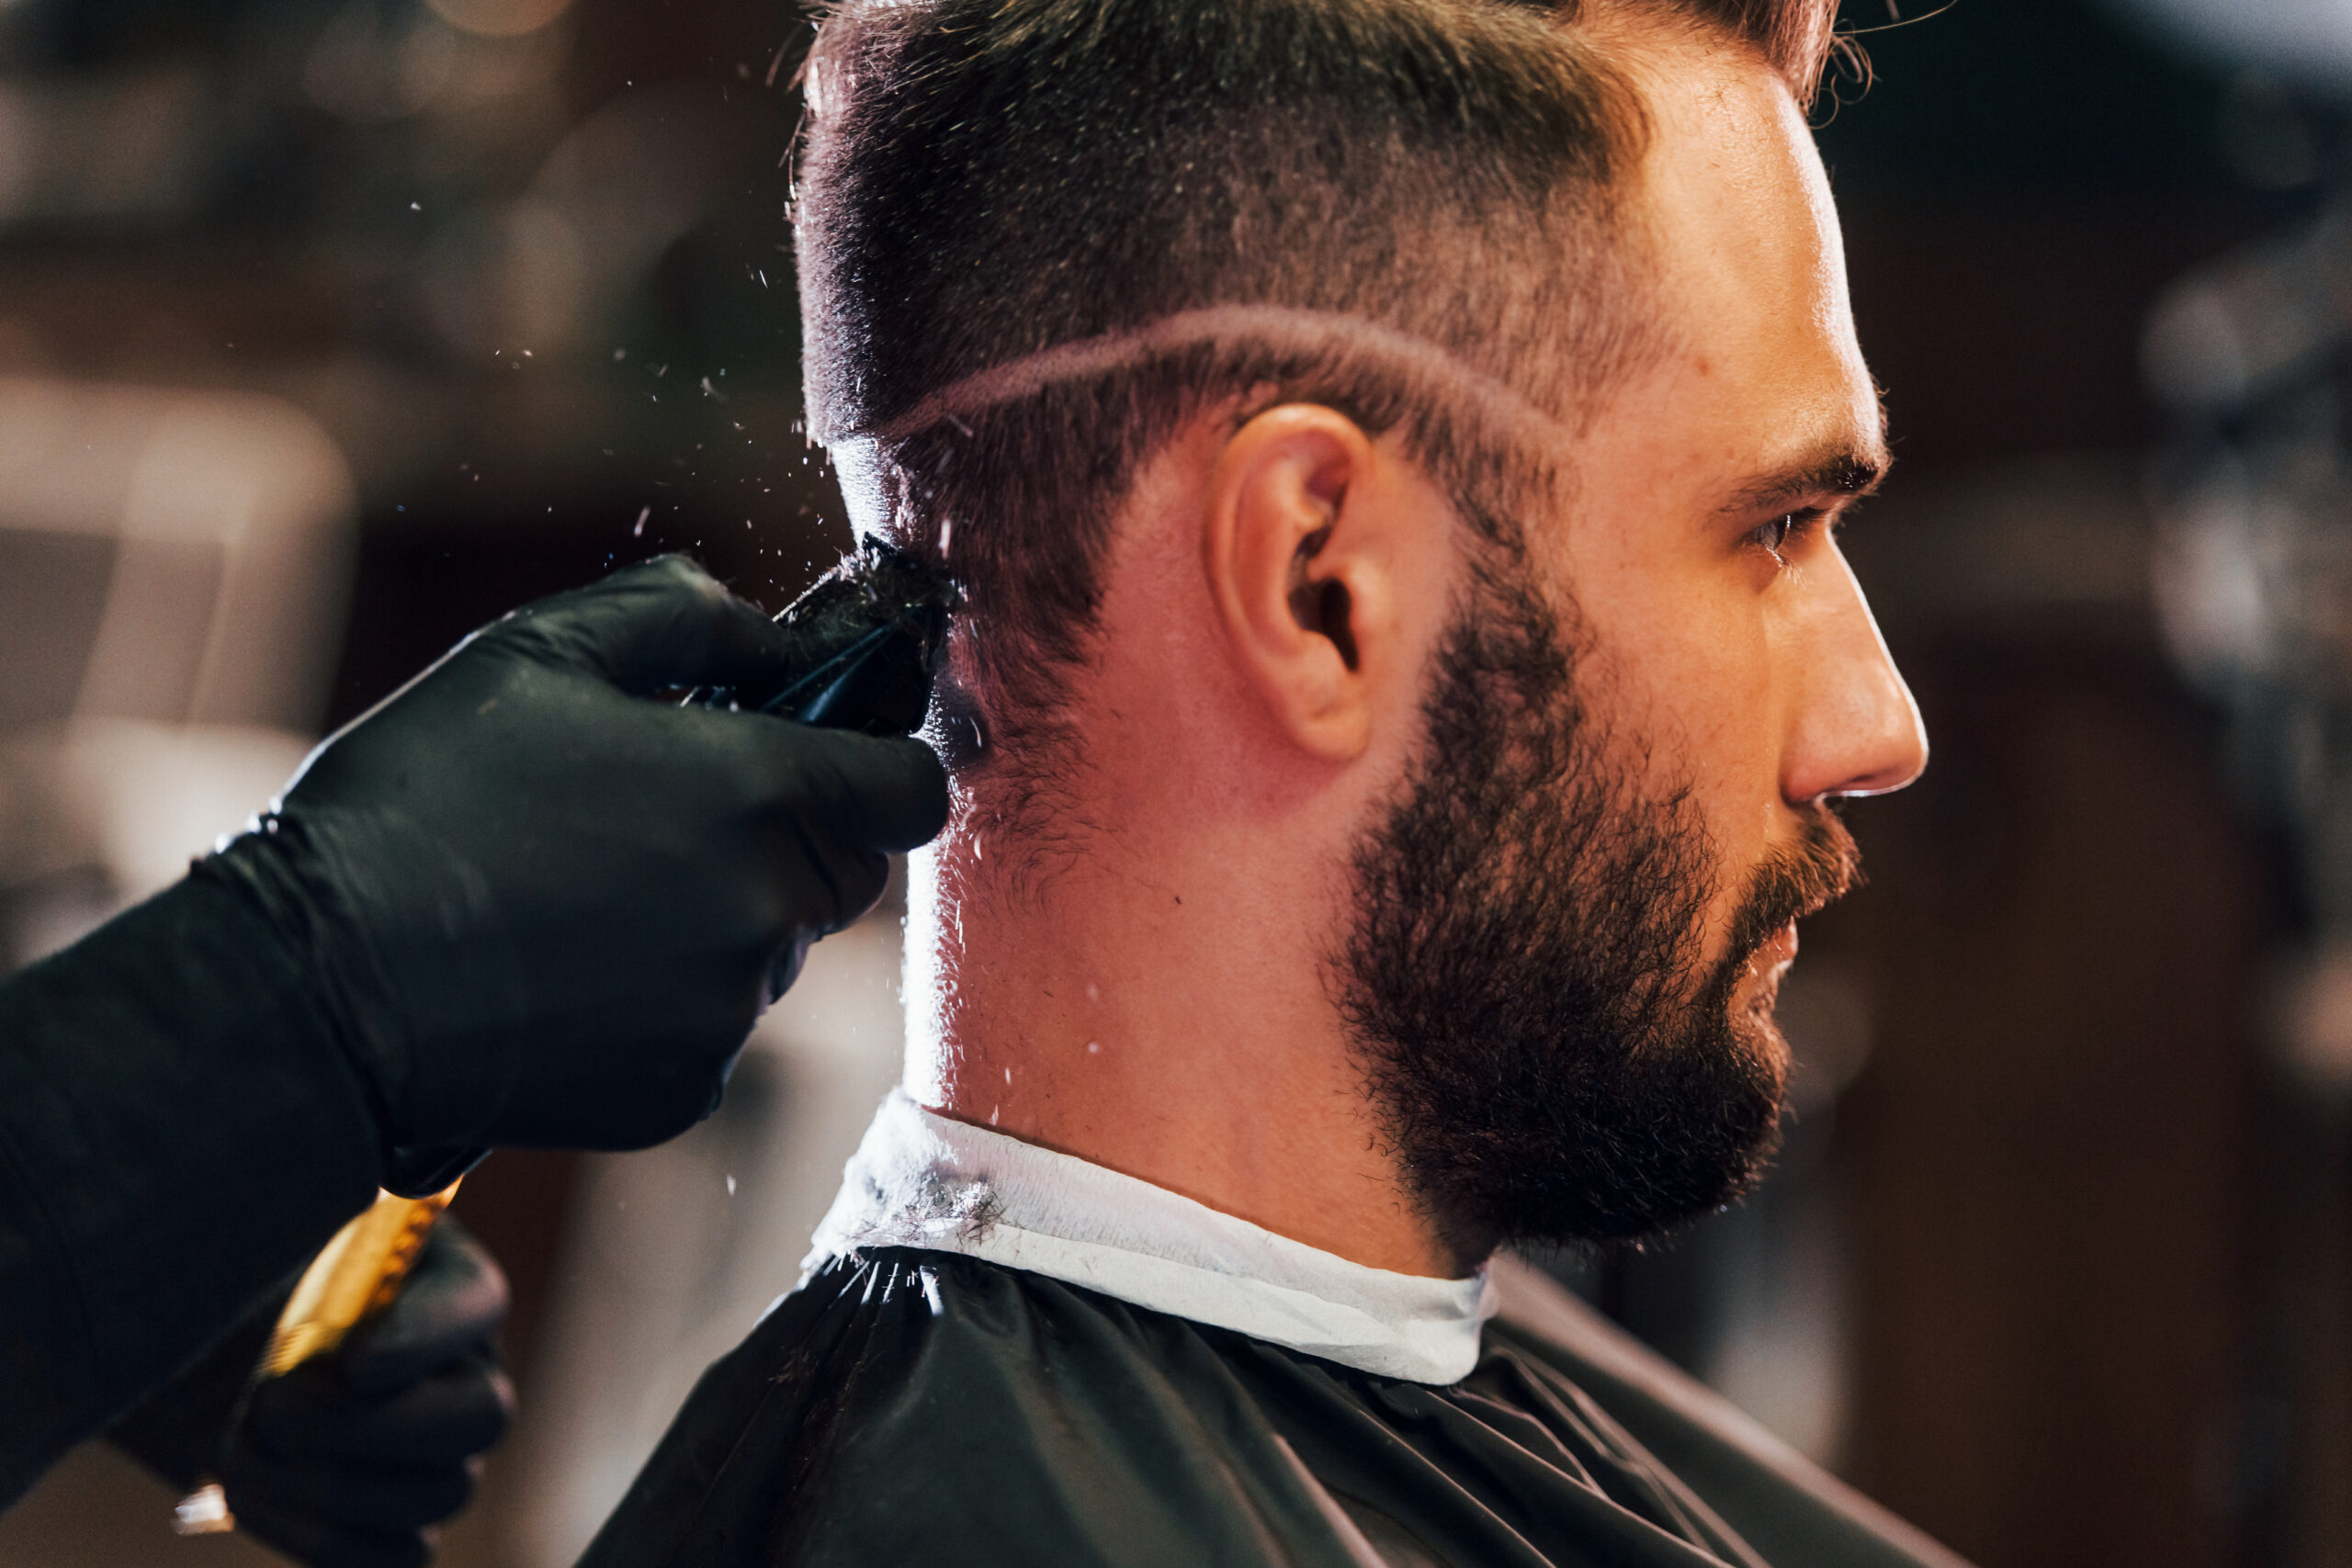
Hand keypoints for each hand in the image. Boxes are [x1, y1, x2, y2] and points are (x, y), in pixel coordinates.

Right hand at [198, 556, 948, 1183]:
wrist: (321, 985)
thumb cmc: (423, 799)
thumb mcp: (540, 652)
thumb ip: (684, 616)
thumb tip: (774, 634)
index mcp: (760, 792)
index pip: (913, 789)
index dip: (884, 763)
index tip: (837, 753)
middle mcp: (769, 910)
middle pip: (847, 869)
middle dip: (790, 833)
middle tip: (669, 811)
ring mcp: (730, 1012)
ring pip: (774, 950)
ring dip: (721, 917)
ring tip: (587, 892)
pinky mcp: (682, 1092)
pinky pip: (712, 1031)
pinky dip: (665, 999)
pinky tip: (566, 970)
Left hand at [221, 1217, 510, 1567]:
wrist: (188, 1357)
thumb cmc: (232, 1283)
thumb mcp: (262, 1241)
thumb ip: (294, 1236)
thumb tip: (317, 1290)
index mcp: (441, 1279)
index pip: (477, 1304)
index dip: (424, 1338)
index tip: (349, 1362)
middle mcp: (463, 1368)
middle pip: (482, 1418)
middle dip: (368, 1428)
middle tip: (276, 1408)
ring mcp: (440, 1454)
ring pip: (439, 1496)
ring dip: (325, 1485)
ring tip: (245, 1445)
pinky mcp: (396, 1521)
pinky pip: (396, 1555)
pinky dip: (319, 1536)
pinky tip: (255, 1490)